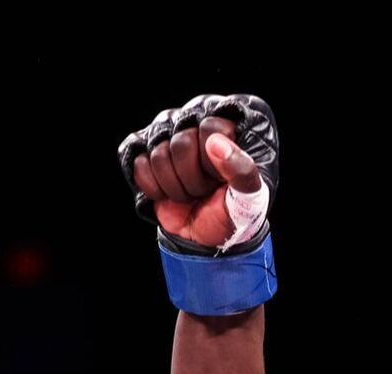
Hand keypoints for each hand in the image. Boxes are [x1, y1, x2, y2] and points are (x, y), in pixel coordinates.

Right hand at [117, 94, 278, 249]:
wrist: (211, 233)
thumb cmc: (236, 209)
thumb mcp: (251, 195)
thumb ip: (242, 169)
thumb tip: (214, 142)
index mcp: (226, 125)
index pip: (209, 129)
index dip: (213, 162)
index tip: (222, 178)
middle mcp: (195, 121)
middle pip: (181, 143)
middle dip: (194, 179)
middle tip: (206, 189)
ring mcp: (167, 134)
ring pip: (158, 154)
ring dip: (176, 187)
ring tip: (191, 192)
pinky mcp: (145, 151)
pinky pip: (139, 165)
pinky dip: (155, 189)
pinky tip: (169, 193)